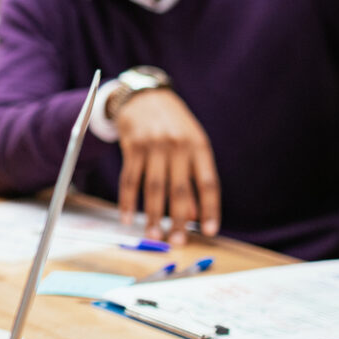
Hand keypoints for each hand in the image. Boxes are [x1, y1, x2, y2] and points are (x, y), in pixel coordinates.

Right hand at [113, 89, 220, 242]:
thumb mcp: (191, 144)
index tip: (209, 231)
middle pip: (179, 190)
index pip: (208, 183)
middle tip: (177, 241)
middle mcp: (177, 146)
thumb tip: (193, 215)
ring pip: (153, 188)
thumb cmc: (174, 125)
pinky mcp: (132, 147)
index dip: (210, 209)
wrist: (145, 96)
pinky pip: (130, 179)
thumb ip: (194, 176)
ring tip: (153, 235)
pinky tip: (128, 218)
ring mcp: (153, 146)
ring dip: (152, 215)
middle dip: (178, 219)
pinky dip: (128, 201)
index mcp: (199, 146)